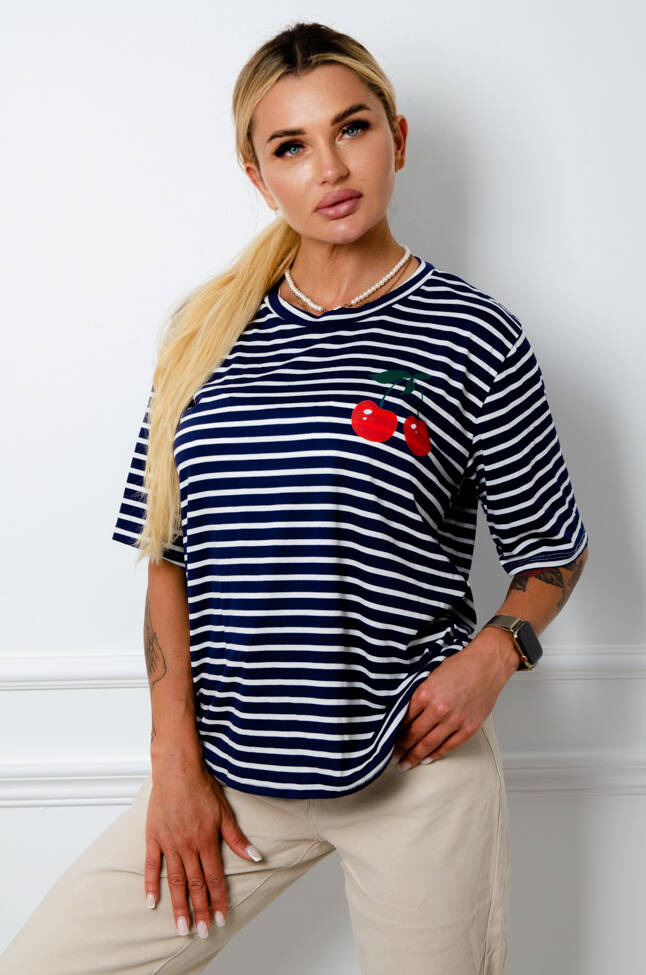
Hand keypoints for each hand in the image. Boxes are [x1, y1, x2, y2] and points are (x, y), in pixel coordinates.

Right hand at [145, 757, 263, 937]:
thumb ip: (237, 839)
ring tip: (181, 927)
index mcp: (206, 840)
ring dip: (178, 906)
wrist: (177, 768)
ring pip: (175, 881)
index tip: (221, 919)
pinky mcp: (154, 836)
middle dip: (200, 911)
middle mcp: (187, 845)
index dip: (218, 900)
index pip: (214, 878)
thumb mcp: (225, 812)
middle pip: (195, 885)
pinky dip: (151, 884)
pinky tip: (151, 902)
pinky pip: (152, 865)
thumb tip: (256, 857)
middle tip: (202, 933)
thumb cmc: (202, 787)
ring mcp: (169, 842)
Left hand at [392, 631, 517, 768]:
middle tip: (392, 758)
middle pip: (414, 735)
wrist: (487, 665)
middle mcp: (438, 709)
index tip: (387, 740)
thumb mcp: (430, 675)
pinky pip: (449, 746)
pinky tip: (426, 760)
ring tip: (405, 764)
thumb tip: (403, 712)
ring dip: (415, 756)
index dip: (394, 732)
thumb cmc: (459, 666)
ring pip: (429, 744)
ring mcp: (455, 720)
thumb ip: (418, 694)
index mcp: (425, 693)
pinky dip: (436, 755)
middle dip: (401, 749)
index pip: (403, 719)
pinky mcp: (469, 727)